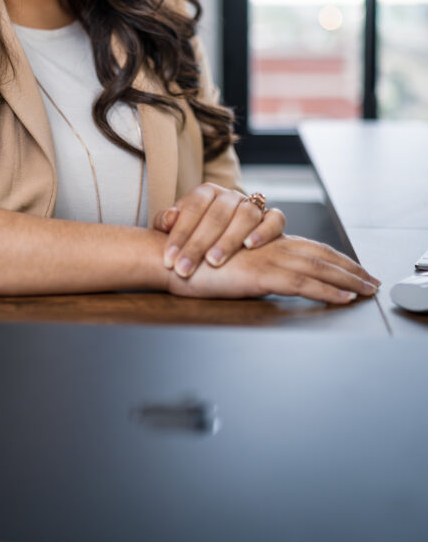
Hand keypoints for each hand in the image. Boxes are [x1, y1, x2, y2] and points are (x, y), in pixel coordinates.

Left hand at [153, 183, 284, 277]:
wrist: (220, 240)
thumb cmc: (192, 235)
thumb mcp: (173, 228)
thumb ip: (165, 222)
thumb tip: (169, 218)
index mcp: (206, 192)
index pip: (193, 207)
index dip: (179, 234)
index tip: (169, 260)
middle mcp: (230, 196)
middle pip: (217, 213)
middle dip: (198, 243)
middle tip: (185, 268)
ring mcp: (252, 206)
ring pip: (246, 214)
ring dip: (229, 238)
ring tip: (213, 261)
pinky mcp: (272, 218)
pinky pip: (275, 219)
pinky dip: (265, 230)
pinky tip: (249, 245)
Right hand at [166, 234, 380, 304]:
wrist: (168, 258)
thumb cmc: (188, 261)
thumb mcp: (223, 262)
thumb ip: (246, 264)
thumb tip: (260, 278)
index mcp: (263, 242)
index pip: (307, 246)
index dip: (332, 256)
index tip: (352, 267)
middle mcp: (270, 246)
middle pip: (320, 253)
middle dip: (349, 267)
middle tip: (372, 279)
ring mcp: (267, 258)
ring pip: (319, 266)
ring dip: (348, 278)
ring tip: (368, 290)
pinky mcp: (262, 273)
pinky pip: (303, 282)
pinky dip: (327, 290)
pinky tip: (344, 298)